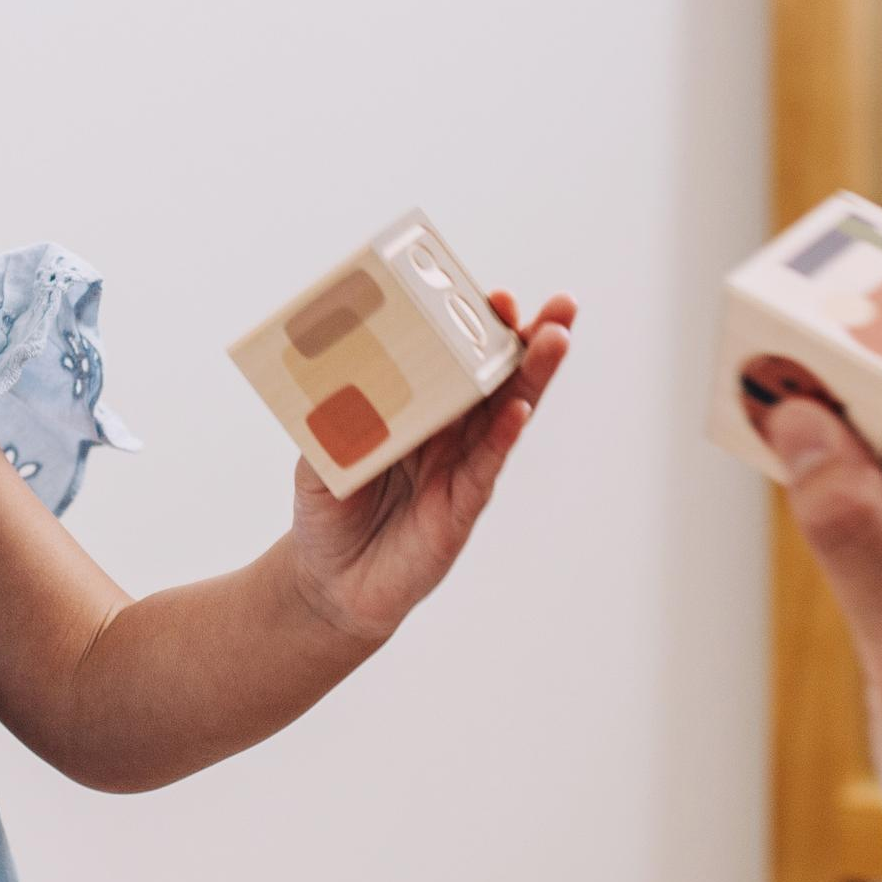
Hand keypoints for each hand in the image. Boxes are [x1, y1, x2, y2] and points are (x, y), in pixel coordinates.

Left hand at [283, 290, 574, 644]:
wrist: (326, 584)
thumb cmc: (329, 513)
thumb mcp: (319, 453)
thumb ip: (331, 416)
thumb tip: (336, 369)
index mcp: (419, 413)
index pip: (458, 363)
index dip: (480, 331)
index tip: (496, 297)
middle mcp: (449, 438)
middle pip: (499, 382)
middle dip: (532, 342)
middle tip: (562, 306)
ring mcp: (460, 472)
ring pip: (506, 417)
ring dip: (532, 378)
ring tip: (556, 339)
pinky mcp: (458, 511)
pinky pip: (484, 468)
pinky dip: (502, 437)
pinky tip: (518, 408)